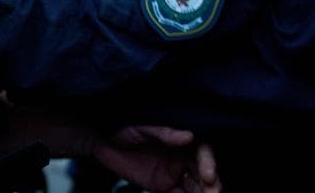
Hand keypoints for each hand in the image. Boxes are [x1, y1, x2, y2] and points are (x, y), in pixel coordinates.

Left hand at [92, 125, 219, 192]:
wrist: (102, 143)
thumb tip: (189, 136)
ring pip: (195, 187)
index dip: (209, 163)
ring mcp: (174, 174)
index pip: (202, 151)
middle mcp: (181, 158)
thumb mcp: (141, 128)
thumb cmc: (123, 129)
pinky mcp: (164, 188)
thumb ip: (163, 132)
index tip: (208, 175)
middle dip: (212, 185)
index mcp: (180, 141)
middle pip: (204, 173)